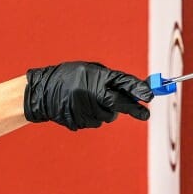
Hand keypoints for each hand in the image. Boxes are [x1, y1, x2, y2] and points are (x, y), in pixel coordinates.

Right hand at [24, 61, 153, 130]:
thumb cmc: (70, 77)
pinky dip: (94, 117)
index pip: (121, 83)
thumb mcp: (90, 71)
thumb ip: (111, 81)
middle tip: (145, 114)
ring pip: (108, 116)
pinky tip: (83, 108)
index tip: (149, 97)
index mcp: (94, 77)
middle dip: (134, 109)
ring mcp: (83, 109)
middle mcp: (90, 93)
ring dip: (108, 111)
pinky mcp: (78, 121)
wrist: (42, 92)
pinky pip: (95, 122)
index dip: (137, 90)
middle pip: (118, 105)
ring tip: (93, 101)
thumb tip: (135, 92)